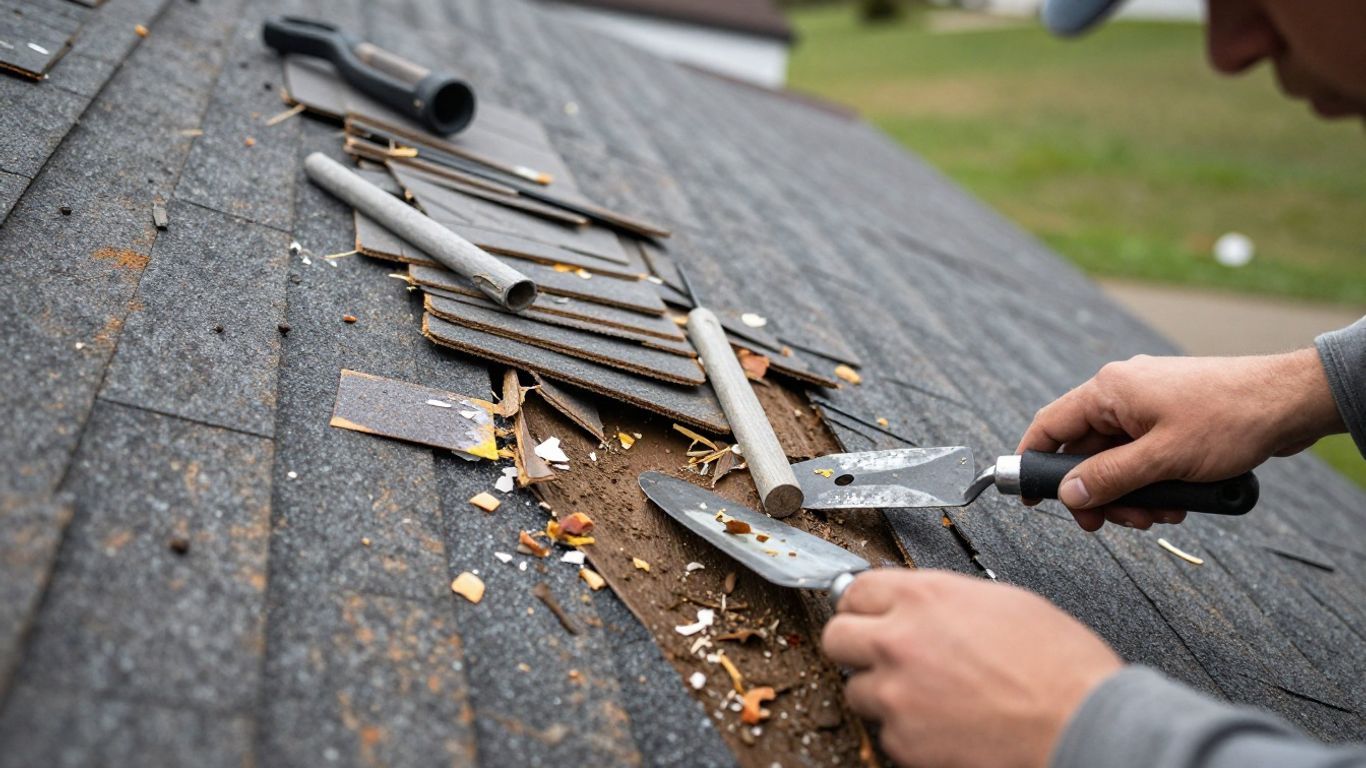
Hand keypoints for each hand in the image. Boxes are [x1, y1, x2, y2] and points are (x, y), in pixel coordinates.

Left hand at [823, 570, 1121, 767]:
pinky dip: (907, 731)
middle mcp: (899, 642)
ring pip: (856, 689)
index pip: (854, 590)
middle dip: (855, 645)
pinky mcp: (904, 742)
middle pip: (835, 636)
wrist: (1081, 725)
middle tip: (880, 653)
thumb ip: (944, 601)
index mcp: (924, 598)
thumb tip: (920, 605)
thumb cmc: (1060, 667)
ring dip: (882, 691)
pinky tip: (943, 724)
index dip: (863, 604)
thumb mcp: (1001, 602)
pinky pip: (886, 732)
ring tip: (927, 695)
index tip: (867, 613)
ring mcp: (896, 695)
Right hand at [1017, 349, 1343, 530]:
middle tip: (1110, 523)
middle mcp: (1123, 393)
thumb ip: (1110, 478)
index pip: (1050, 426)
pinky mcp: (1171, 418)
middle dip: (1098, 492)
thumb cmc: (1231, 418)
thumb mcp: (1163, 458)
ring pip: (1117, 458)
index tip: (1028, 497)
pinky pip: (1143, 454)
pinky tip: (1176, 500)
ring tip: (1158, 515)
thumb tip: (1068, 494)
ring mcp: (1149, 405)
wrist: (1290, 402)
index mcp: (1110, 390)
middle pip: (1085, 451)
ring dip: (1130, 492)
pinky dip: (1152, 481)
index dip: (1033, 462)